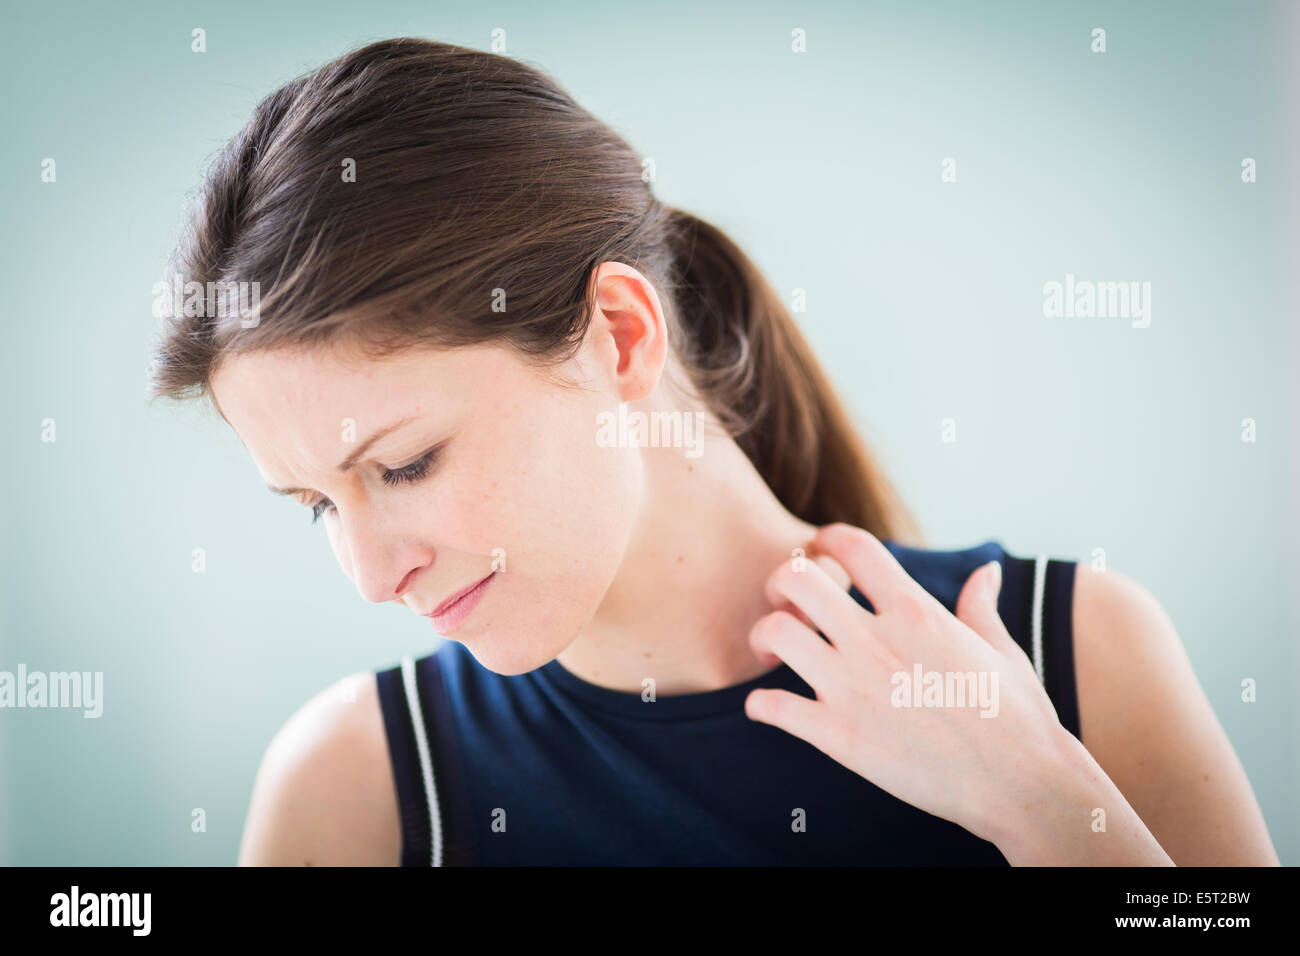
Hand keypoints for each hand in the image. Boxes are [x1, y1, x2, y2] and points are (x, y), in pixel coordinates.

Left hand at [743, 523, 1077, 847]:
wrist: (1021, 785)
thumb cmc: (1017, 718)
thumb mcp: (1001, 651)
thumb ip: (980, 607)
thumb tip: (988, 571)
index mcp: (915, 611)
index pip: (852, 545)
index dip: (826, 539)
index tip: (819, 551)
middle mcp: (877, 641)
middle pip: (797, 578)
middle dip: (781, 583)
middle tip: (787, 605)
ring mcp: (854, 687)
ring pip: (774, 634)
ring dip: (763, 638)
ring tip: (774, 654)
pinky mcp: (839, 737)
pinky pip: (772, 705)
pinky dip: (760, 705)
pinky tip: (770, 708)